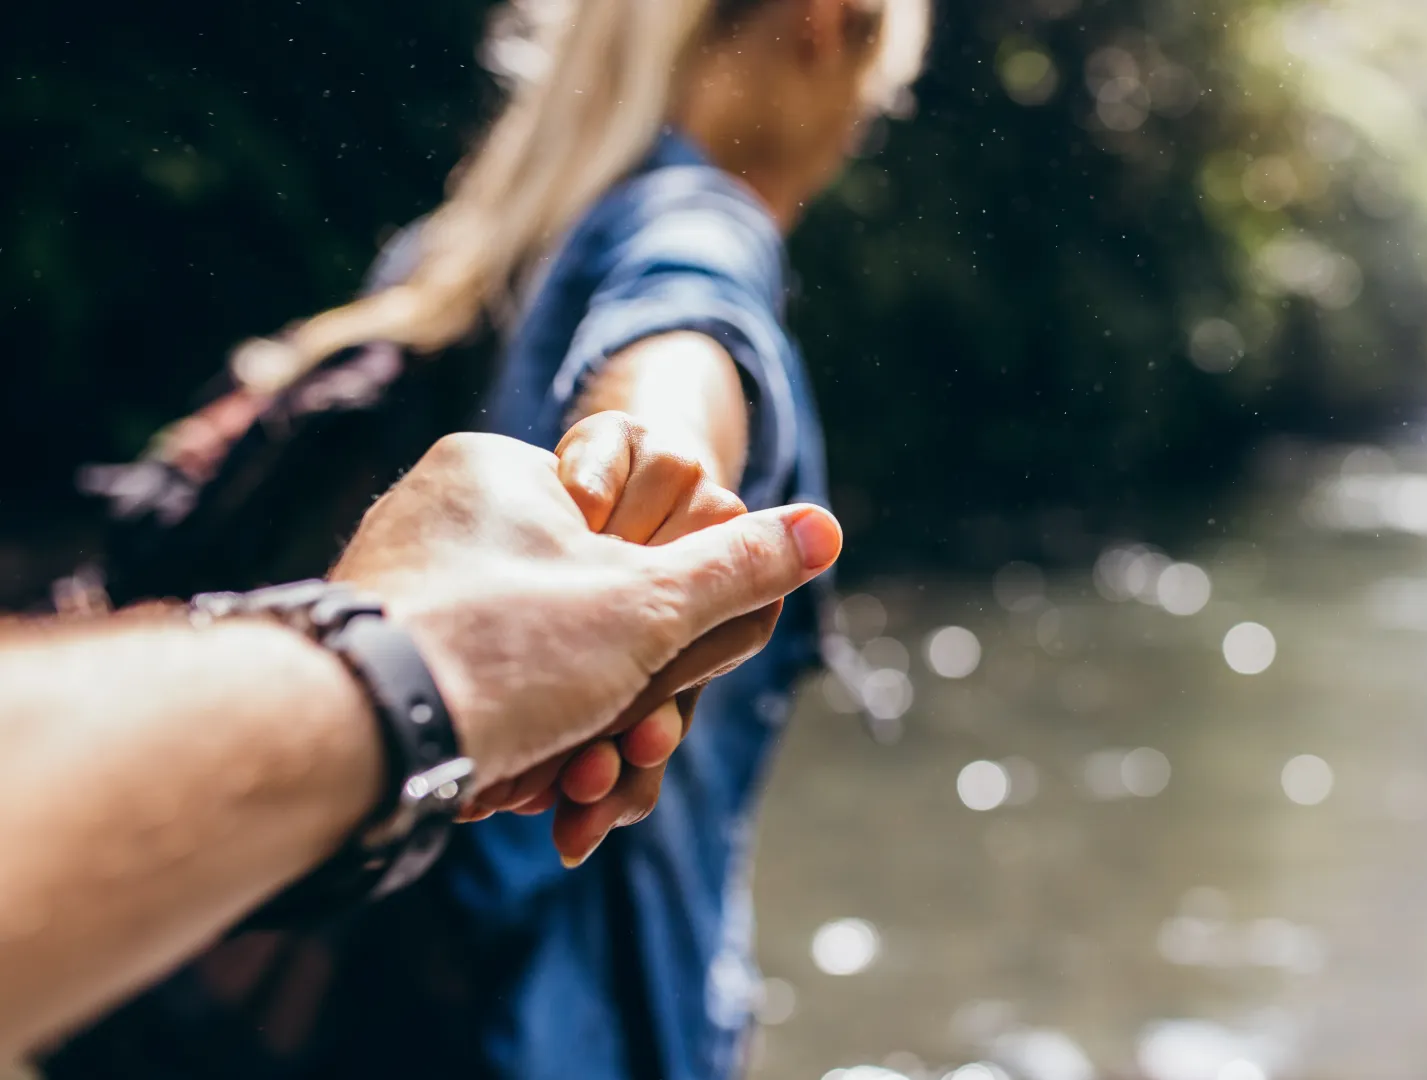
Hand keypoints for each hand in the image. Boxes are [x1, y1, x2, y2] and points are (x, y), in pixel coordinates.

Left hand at [326, 430, 841, 789]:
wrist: (346, 738)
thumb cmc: (502, 650)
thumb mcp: (648, 608)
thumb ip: (740, 569)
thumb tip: (825, 527)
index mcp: (499, 469)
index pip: (624, 533)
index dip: (664, 619)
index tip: (665, 679)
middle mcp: (439, 512)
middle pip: (578, 608)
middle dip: (618, 699)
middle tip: (628, 758)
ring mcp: (400, 581)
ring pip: (527, 661)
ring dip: (570, 733)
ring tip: (576, 795)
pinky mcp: (376, 649)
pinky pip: (472, 690)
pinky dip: (509, 742)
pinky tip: (518, 793)